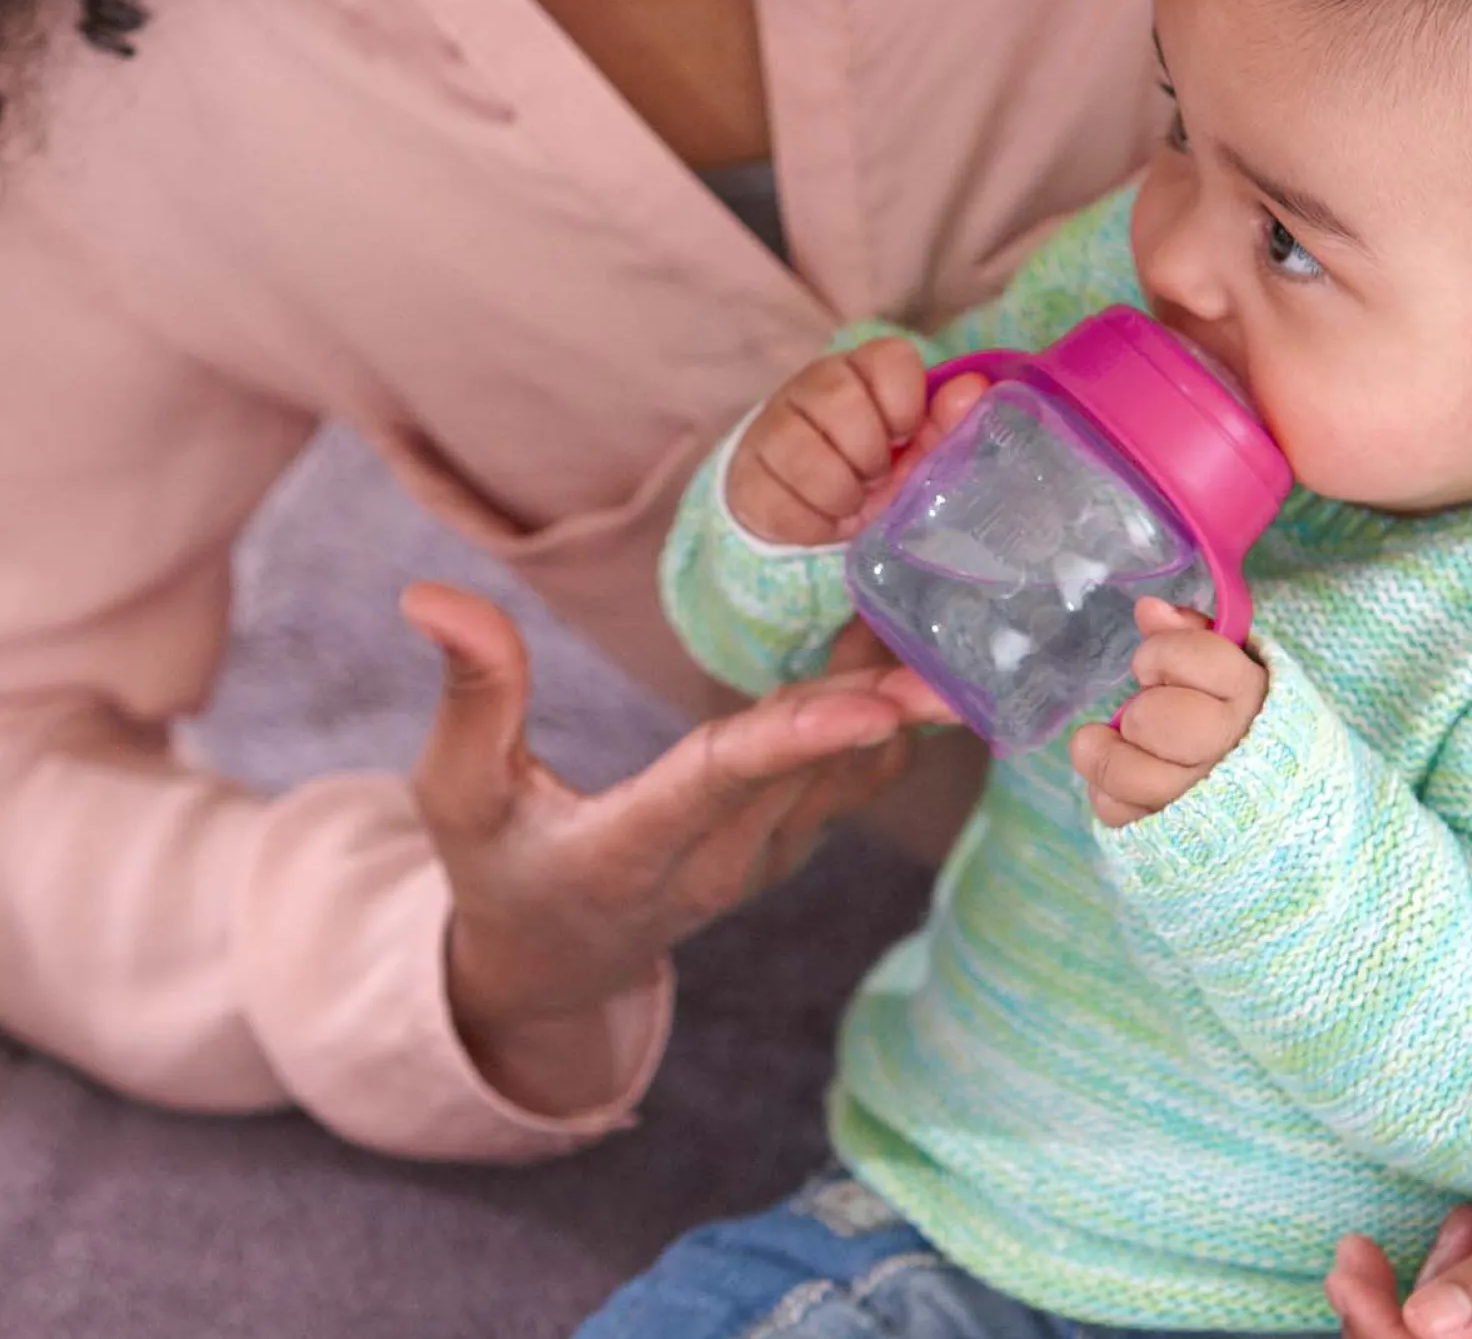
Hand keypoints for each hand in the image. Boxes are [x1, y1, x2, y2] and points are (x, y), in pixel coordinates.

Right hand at [402, 582, 950, 1114]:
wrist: (553, 963)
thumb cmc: (494, 866)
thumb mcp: (457, 791)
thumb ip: (469, 695)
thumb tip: (430, 594)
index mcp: (631, 850)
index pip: (720, 786)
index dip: (793, 744)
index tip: (865, 706)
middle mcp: (719, 863)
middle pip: (809, 771)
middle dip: (882, 707)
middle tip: (952, 640)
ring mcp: (767, 860)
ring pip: (848, 772)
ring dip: (900, 700)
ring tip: (956, 616)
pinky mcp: (793, 842)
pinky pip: (856, 775)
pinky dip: (891, 714)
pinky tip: (921, 642)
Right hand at [725, 338, 984, 543]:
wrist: (809, 506)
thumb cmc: (873, 471)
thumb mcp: (915, 453)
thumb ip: (947, 425)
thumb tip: (975, 390)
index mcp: (864, 369)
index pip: (889, 359)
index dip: (903, 406)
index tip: (903, 436)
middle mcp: (814, 384)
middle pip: (840, 400)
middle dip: (868, 455)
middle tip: (873, 475)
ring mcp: (773, 424)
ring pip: (803, 452)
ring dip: (840, 492)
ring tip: (849, 498)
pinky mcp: (746, 471)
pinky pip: (780, 501)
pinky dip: (812, 524)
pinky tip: (821, 517)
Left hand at [1069, 598, 1267, 826]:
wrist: (1295, 811)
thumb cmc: (1254, 727)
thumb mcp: (1237, 673)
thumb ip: (1193, 637)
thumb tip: (1147, 610)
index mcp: (1253, 697)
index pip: (1192, 658)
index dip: (1161, 655)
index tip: (1155, 666)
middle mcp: (1232, 752)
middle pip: (1154, 719)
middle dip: (1141, 711)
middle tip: (1145, 715)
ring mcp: (1205, 803)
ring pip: (1130, 774)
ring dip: (1106, 753)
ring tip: (1105, 742)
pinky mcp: (1175, 841)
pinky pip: (1119, 813)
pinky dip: (1108, 793)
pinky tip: (1121, 783)